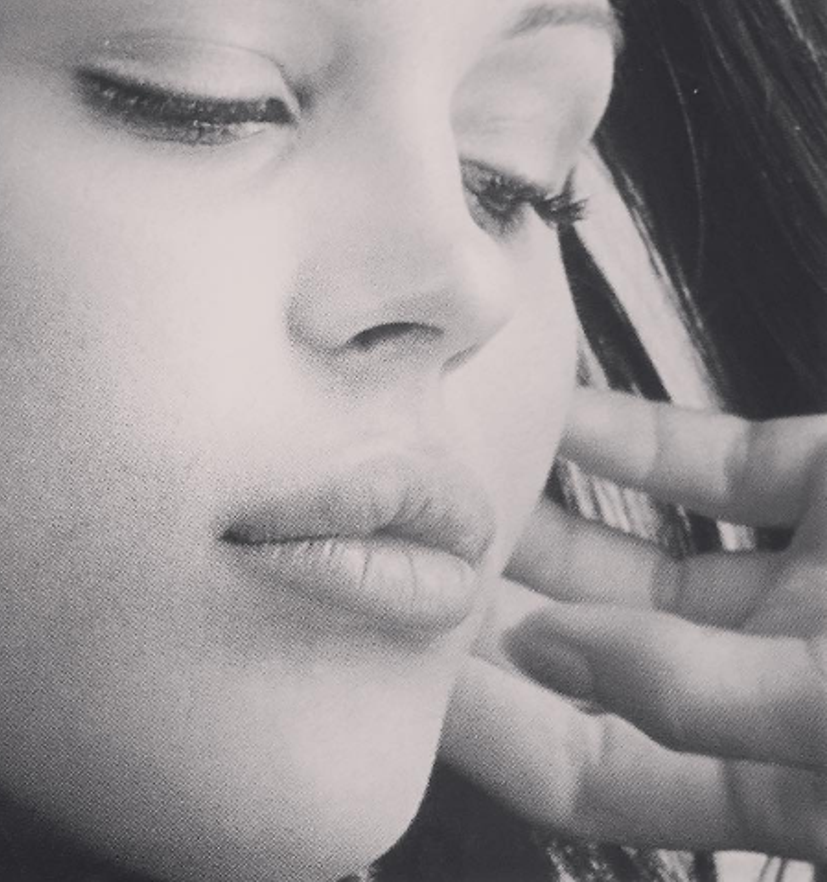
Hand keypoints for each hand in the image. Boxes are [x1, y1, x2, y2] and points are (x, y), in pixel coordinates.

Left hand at [440, 388, 826, 861]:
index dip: (487, 723)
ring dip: (549, 522)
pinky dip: (628, 435)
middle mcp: (774, 684)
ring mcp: (804, 587)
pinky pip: (711, 462)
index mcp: (780, 777)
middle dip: (498, 607)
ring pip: (639, 560)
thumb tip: (542, 655)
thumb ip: (684, 691)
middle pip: (591, 654)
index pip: (585, 769)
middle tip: (410, 554)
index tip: (402, 659)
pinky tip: (558, 410)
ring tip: (459, 484)